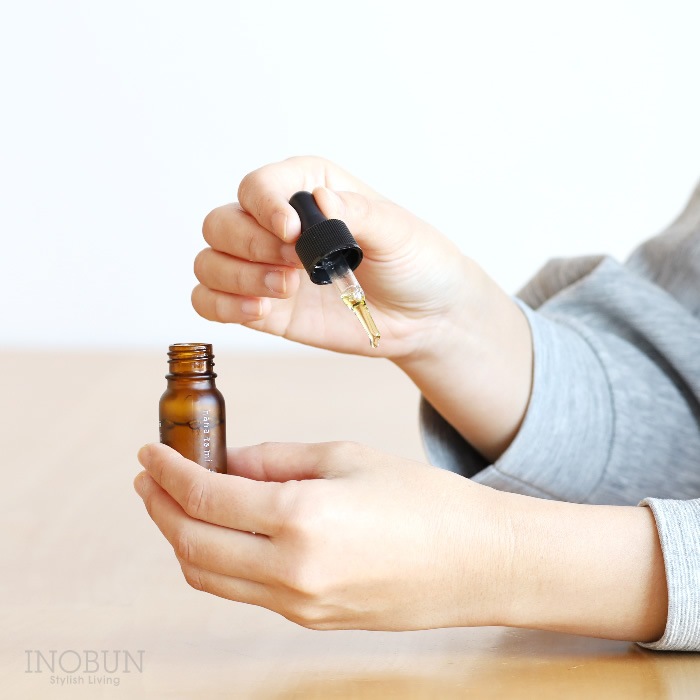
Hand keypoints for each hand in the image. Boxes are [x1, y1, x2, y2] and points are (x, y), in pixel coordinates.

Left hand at [134, 442, 667, 641]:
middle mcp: (292, 571)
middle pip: (192, 544)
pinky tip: (224, 534)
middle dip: (161, 508)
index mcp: (302, 519)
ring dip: (182, 539)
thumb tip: (227, 462)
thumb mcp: (345, 457)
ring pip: (209, 577)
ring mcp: (299, 605)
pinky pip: (242, 593)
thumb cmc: (421, 499)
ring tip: (177, 504)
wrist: (476, 562)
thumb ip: (275, 460)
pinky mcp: (309, 620)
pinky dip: (217, 562)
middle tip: (151, 477)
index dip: (169, 472)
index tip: (149, 453)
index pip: (207, 497)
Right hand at [192, 156, 533, 459]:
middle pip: (221, 223)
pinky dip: (222, 306)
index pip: (258, 185)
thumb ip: (360, 214)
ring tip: (286, 290)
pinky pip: (211, 302)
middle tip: (294, 267)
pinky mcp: (264, 307)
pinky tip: (260, 311)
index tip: (292, 231)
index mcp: (308, 190)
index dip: (264, 206)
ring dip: (237, 278)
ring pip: (210, 262)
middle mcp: (278, 226)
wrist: (424, 318)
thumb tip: (322, 203)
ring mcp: (267, 268)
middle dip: (249, 245)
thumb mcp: (399, 233)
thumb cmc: (415, 263)